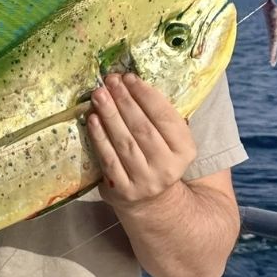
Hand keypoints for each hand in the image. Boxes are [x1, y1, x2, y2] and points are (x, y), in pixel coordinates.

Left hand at [86, 73, 196, 211]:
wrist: (153, 200)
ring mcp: (145, 180)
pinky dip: (99, 138)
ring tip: (99, 95)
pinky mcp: (123, 189)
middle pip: (142, 128)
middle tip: (109, 81)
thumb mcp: (170, 139)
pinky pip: (108, 159)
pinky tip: (92, 120)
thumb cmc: (158, 156)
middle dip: (124, 101)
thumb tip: (132, 82)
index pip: (165, 117)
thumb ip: (159, 115)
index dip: (146, 95)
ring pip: (124, 142)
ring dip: (110, 115)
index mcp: (185, 150)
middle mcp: (168, 167)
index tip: (129, 77)